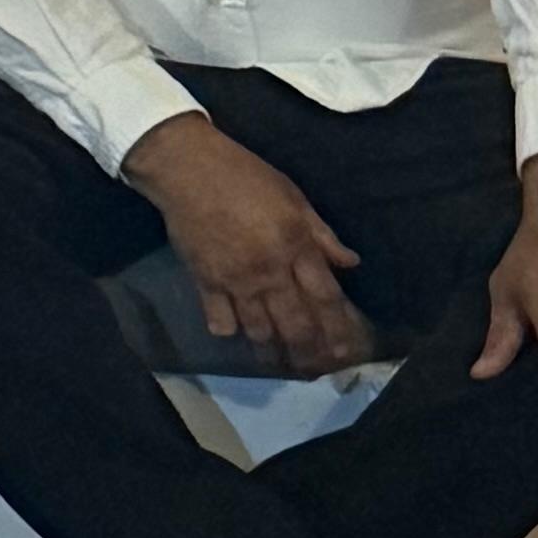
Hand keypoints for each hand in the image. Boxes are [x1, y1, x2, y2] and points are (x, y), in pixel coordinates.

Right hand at [130, 113, 366, 373]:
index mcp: (294, 245)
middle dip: (310, 352)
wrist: (187, 168)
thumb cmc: (246, 176)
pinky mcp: (205, 282)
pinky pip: (220, 321)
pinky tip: (237, 333)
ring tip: (282, 362)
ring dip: (273, 351)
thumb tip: (350, 263)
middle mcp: (268, 270)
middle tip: (317, 369)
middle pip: (296, 324)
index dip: (339, 328)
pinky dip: (231, 332)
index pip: (325, 298)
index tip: (346, 350)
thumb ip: (321, 234)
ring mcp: (235, 280)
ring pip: (260, 331)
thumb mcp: (293, 196)